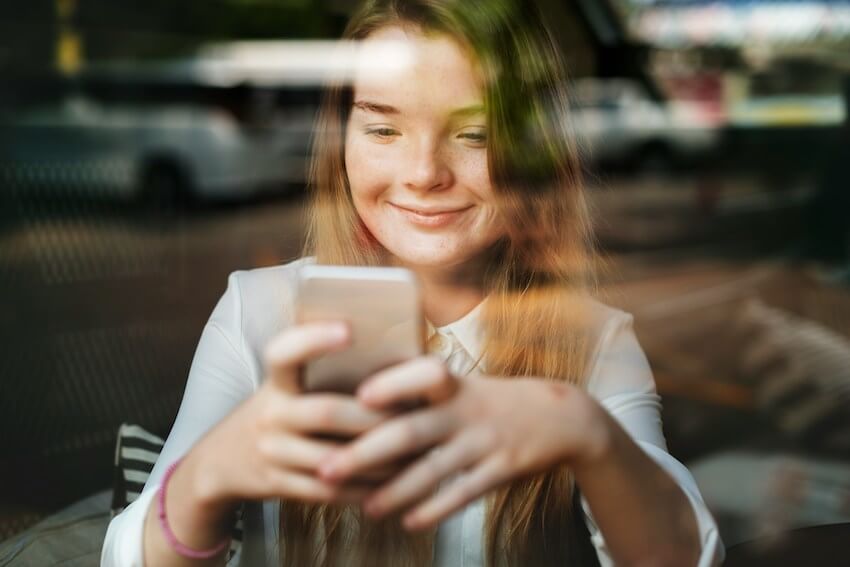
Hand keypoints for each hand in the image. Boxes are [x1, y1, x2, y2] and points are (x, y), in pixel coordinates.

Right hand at [186, 322, 394, 508]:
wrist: (220, 460)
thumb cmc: (277, 411)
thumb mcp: (285, 386)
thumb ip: (321, 374)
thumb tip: (392, 364)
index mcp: (276, 381)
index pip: (284, 352)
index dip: (313, 339)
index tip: (349, 330)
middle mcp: (270, 413)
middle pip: (326, 412)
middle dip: (374, 418)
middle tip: (413, 417)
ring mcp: (271, 451)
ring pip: (333, 459)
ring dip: (377, 460)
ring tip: (412, 455)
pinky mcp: (278, 484)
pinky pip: (328, 491)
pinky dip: (363, 489)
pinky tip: (390, 483)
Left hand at [317, 356, 608, 529]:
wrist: (561, 417)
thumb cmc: (494, 400)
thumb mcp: (463, 385)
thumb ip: (418, 391)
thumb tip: (358, 397)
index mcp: (453, 385)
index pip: (422, 376)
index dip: (392, 384)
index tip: (358, 397)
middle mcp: (464, 411)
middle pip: (410, 432)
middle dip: (365, 453)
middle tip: (327, 468)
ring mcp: (483, 442)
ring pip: (432, 471)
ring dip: (394, 492)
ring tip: (364, 508)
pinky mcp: (500, 470)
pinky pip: (463, 494)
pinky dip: (435, 509)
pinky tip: (409, 522)